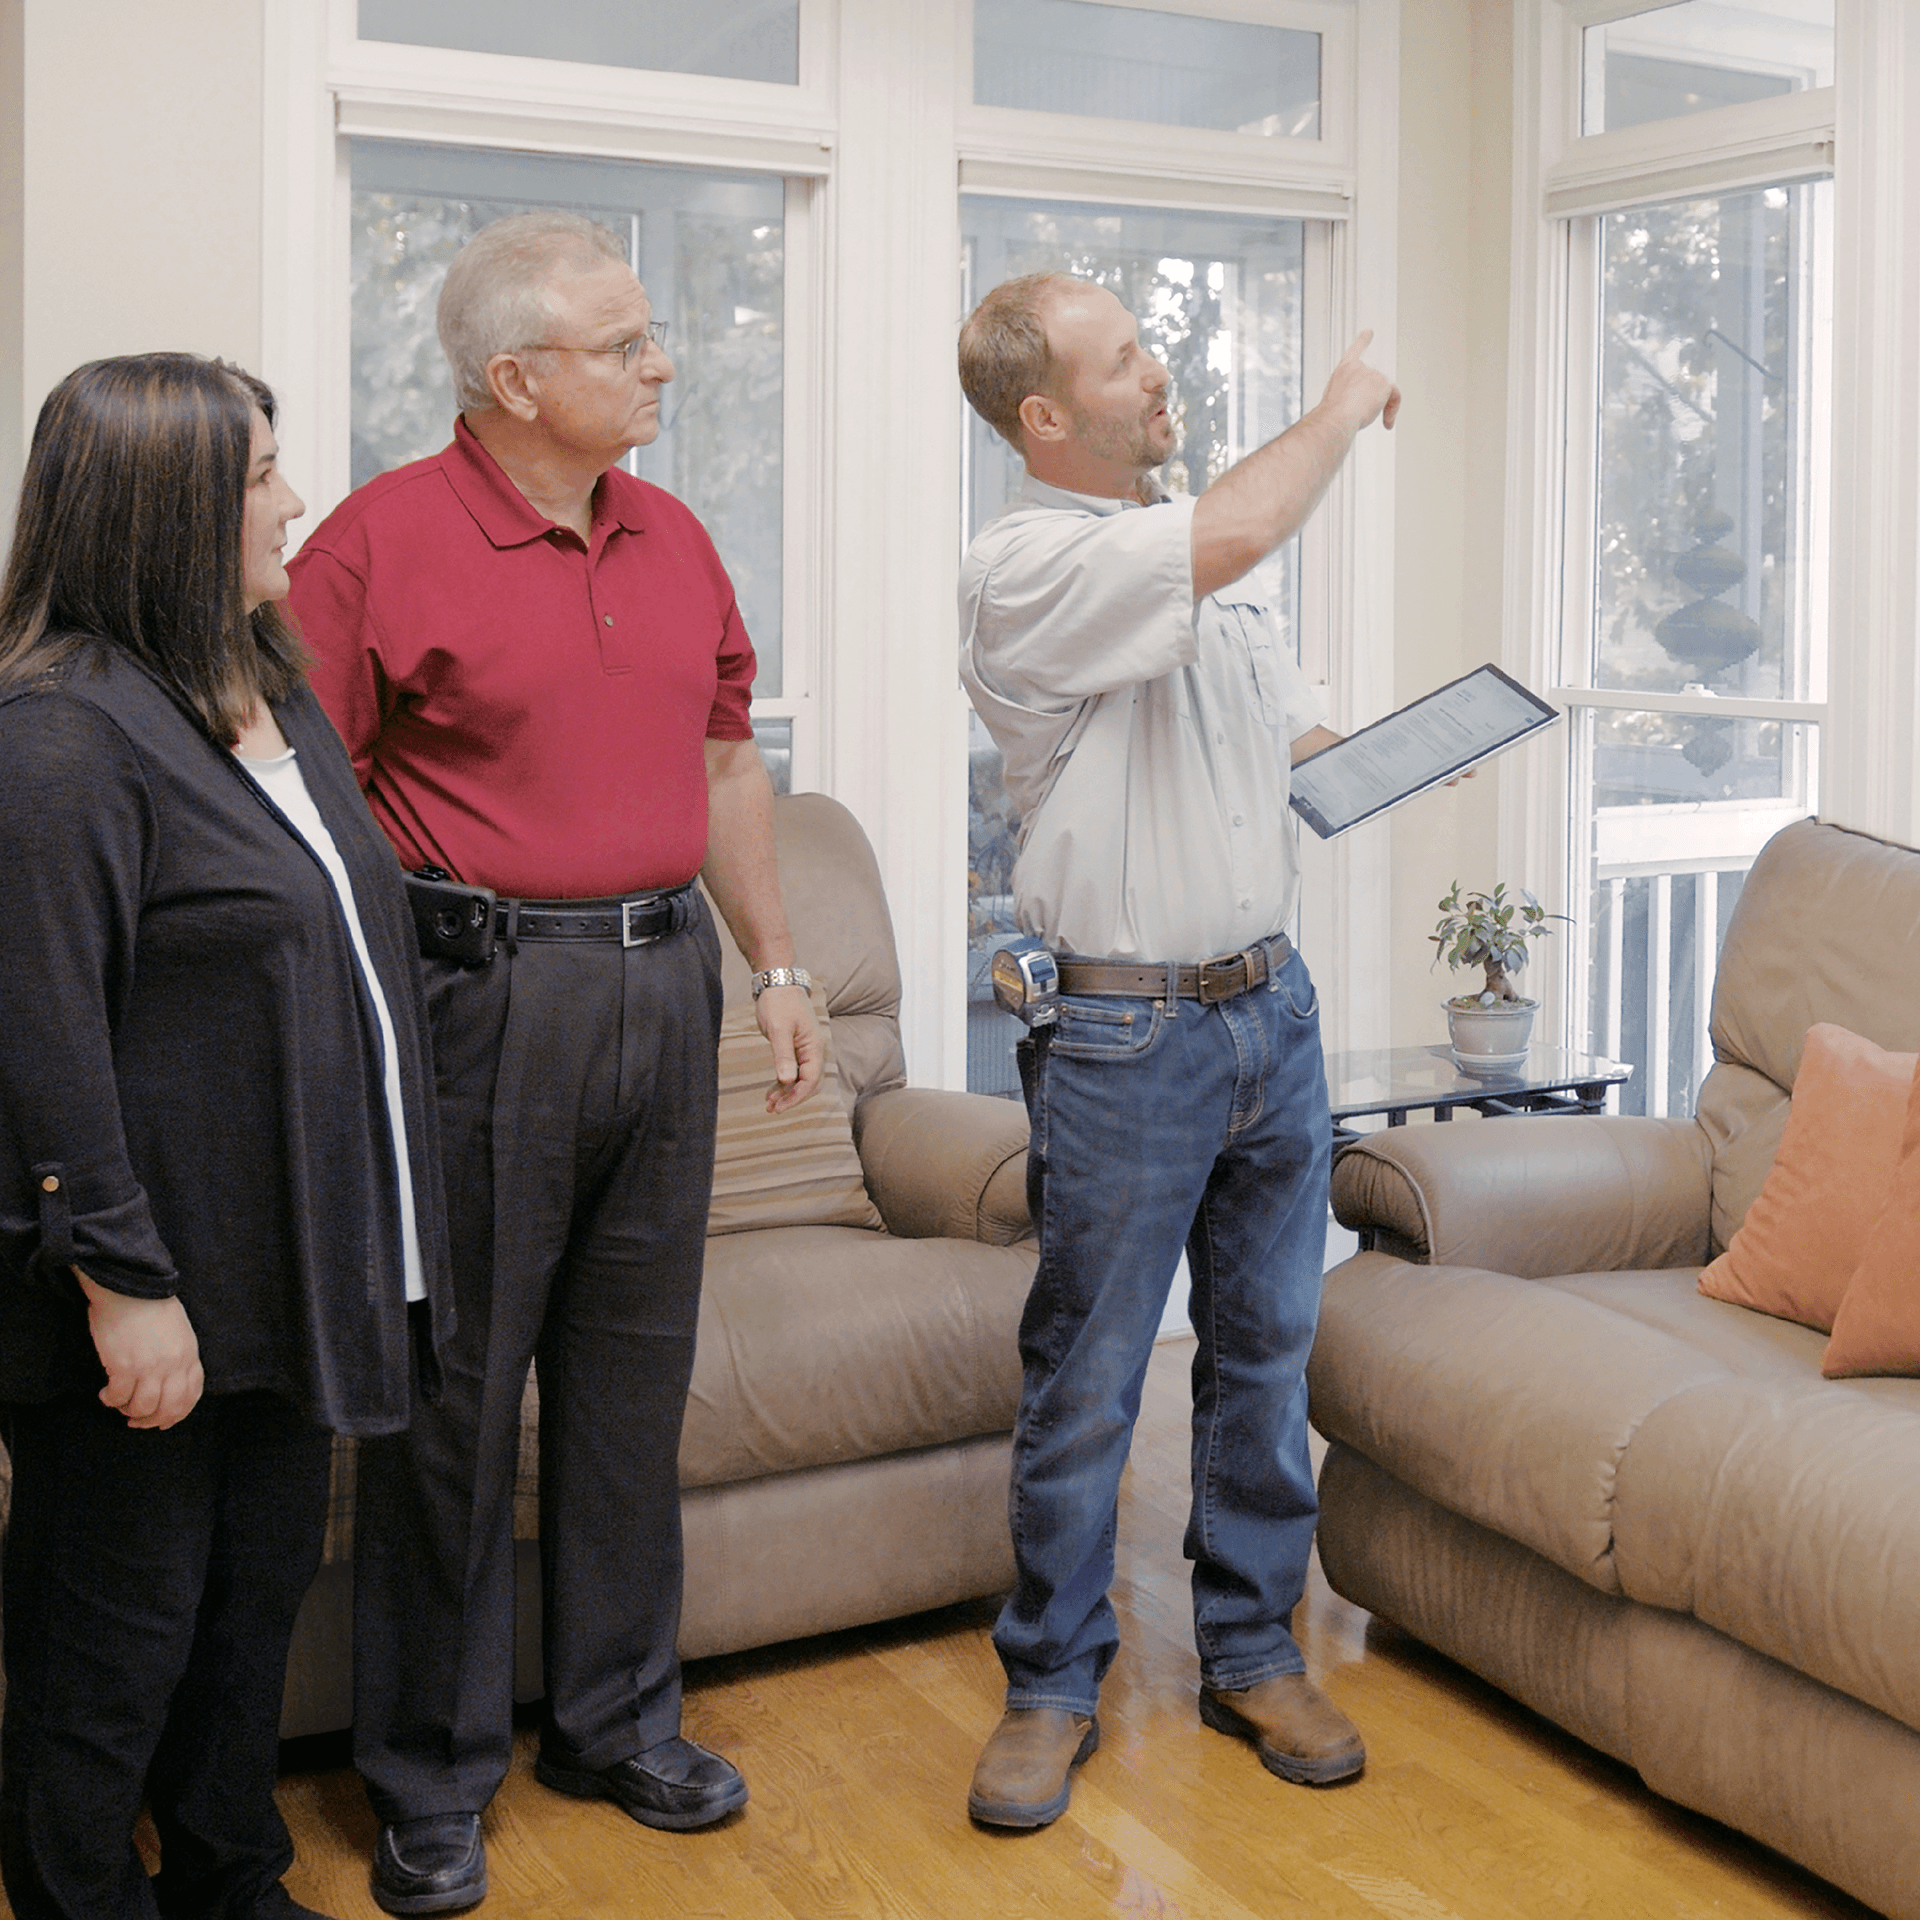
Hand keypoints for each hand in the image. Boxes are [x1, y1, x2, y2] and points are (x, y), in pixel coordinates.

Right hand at [75, 1267, 202, 1428]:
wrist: (129, 1287)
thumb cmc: (150, 1304)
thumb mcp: (178, 1330)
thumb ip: (178, 1355)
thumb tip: (169, 1381)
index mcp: (189, 1354)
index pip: (191, 1395)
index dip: (177, 1413)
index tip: (163, 1421)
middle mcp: (173, 1364)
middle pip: (169, 1408)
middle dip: (151, 1421)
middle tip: (136, 1421)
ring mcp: (150, 1367)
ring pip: (142, 1408)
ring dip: (129, 1411)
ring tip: (119, 1403)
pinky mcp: (124, 1367)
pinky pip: (119, 1397)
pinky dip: (111, 1400)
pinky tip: (106, 1393)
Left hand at [755, 983, 822, 1113]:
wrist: (776, 982)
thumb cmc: (779, 1003)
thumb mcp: (779, 1029)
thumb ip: (784, 1055)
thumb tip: (787, 1080)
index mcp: (814, 1046)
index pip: (810, 1079)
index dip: (796, 1096)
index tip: (780, 1107)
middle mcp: (812, 1050)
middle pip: (807, 1082)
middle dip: (791, 1097)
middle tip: (773, 1109)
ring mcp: (803, 1049)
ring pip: (799, 1078)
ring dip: (786, 1092)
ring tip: (769, 1104)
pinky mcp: (793, 1047)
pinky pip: (792, 1070)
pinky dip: (782, 1081)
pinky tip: (771, 1091)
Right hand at [1321, 330, 1399, 432]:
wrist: (1337, 416)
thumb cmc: (1332, 413)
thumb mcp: (1334, 399)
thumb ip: (1348, 397)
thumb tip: (1360, 406)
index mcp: (1344, 370)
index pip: (1355, 352)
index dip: (1362, 341)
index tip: (1369, 332)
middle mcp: (1360, 367)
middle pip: (1373, 383)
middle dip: (1369, 400)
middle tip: (1360, 413)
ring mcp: (1373, 373)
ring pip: (1383, 392)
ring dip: (1377, 408)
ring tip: (1364, 418)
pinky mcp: (1384, 383)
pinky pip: (1395, 395)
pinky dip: (1393, 409)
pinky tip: (1388, 424)